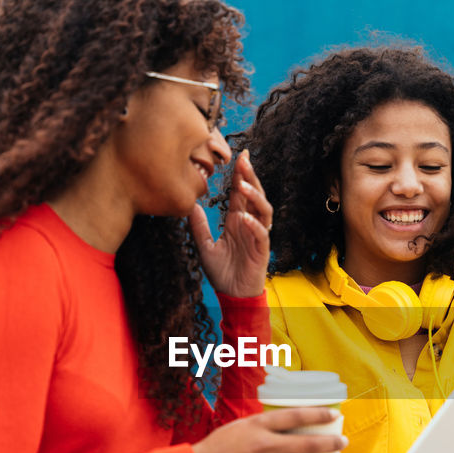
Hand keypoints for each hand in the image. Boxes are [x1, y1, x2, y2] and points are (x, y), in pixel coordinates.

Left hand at [189, 150, 273, 297]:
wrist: (233, 296)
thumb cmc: (222, 273)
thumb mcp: (204, 247)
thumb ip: (198, 227)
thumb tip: (190, 206)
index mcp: (237, 221)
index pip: (240, 193)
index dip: (240, 175)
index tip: (238, 156)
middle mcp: (249, 225)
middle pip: (254, 195)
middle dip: (250, 177)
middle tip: (243, 160)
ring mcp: (258, 236)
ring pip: (263, 210)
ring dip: (255, 196)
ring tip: (243, 185)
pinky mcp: (262, 250)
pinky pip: (261, 234)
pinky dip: (253, 225)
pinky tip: (243, 218)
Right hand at [192, 406, 345, 452]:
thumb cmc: (221, 444)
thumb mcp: (244, 425)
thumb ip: (266, 424)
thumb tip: (291, 422)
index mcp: (261, 424)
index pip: (297, 415)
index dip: (319, 414)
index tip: (335, 414)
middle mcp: (267, 445)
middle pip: (308, 444)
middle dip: (331, 443)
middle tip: (344, 442)